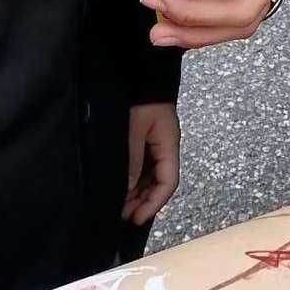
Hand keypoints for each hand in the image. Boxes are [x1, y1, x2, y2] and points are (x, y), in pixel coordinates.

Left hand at [123, 102, 179, 224]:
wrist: (141, 71)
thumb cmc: (140, 97)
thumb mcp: (134, 130)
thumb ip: (131, 159)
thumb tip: (126, 190)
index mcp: (169, 144)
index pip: (168, 181)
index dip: (154, 202)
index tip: (136, 217)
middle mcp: (165, 147)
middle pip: (160, 182)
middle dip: (144, 201)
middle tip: (123, 215)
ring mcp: (155, 144)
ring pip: (150, 177)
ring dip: (137, 193)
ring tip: (120, 206)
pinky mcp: (144, 140)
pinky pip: (142, 166)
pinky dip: (133, 180)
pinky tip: (121, 188)